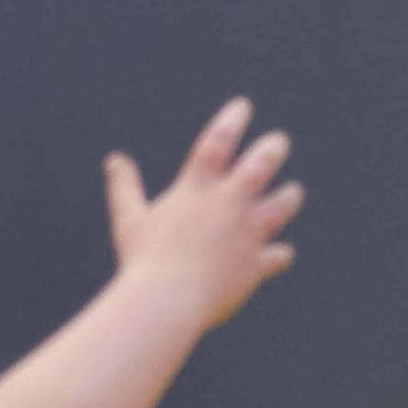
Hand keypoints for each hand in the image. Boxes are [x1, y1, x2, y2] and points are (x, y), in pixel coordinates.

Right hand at [104, 97, 305, 329]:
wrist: (168, 301)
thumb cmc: (143, 261)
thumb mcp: (129, 219)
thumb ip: (125, 187)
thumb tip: (115, 160)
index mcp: (197, 189)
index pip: (218, 142)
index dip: (232, 120)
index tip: (244, 106)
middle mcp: (228, 204)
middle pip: (261, 165)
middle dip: (273, 149)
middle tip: (280, 141)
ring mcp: (247, 234)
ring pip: (280, 206)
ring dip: (288, 197)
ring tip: (293, 192)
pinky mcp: (256, 265)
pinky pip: (278, 256)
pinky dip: (280, 254)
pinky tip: (282, 253)